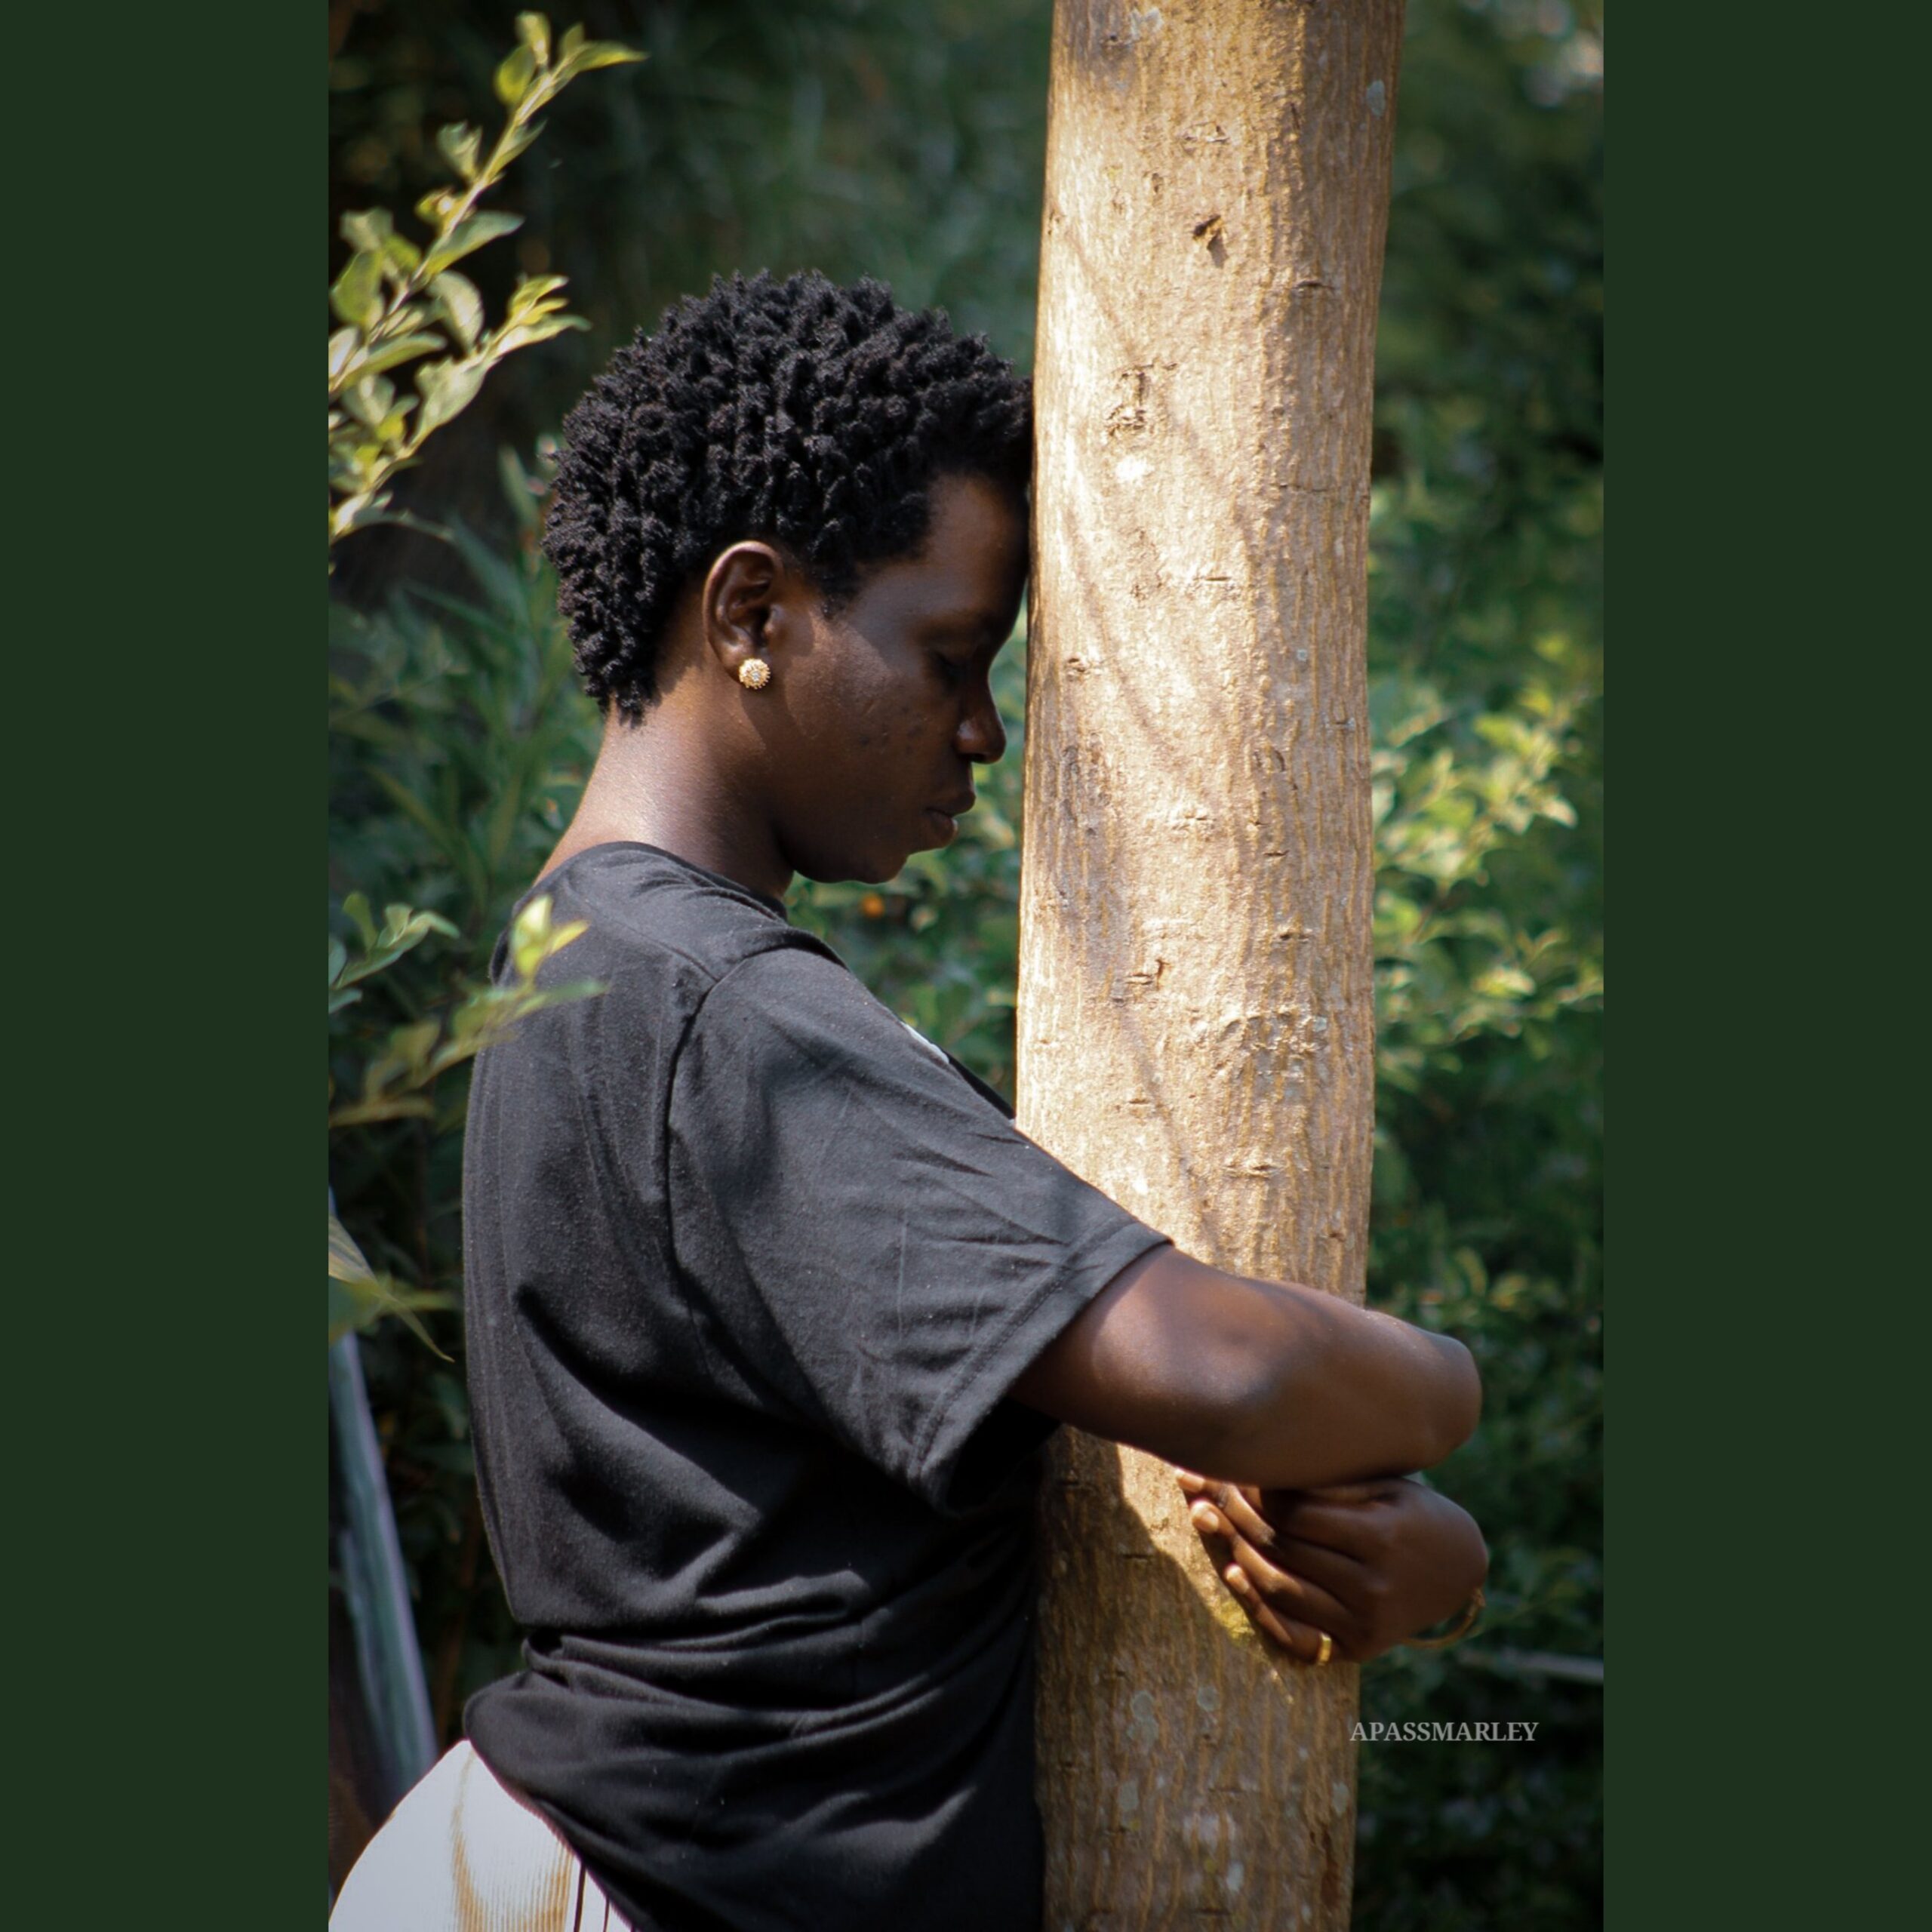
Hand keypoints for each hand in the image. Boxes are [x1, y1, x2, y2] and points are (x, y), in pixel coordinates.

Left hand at [1178, 1471, 1487, 1663]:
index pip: (1294, 1514)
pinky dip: (1259, 1604)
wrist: (1458, 1568)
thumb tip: (1259, 1467)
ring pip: (1280, 1587)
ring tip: (1206, 1519)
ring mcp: (1365, 1622)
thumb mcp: (1383, 1485)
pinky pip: (1296, 1629)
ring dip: (1235, 1553)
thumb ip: (1329, 1482)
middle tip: (1198, 1486)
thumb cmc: (1409, 1509)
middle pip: (1282, 1547)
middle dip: (1234, 1514)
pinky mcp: (1360, 1647)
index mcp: (1380, 1535)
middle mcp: (1372, 1583)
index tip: (1225, 1467)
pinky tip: (1234, 1573)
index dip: (1252, 1490)